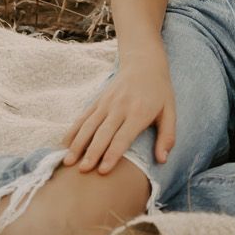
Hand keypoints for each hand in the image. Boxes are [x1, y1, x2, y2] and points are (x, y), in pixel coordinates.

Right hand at [63, 57, 175, 174]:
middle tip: (82, 170)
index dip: (112, 154)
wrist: (144, 63)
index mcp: (139, 112)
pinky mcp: (98, 99)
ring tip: (68, 161)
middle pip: (103, 133)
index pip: (123, 137)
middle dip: (92, 152)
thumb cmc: (159, 92)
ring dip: (78, 143)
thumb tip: (163, 160)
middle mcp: (120, 107)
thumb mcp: (170, 111)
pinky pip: (83, 116)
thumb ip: (168, 136)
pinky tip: (64, 144)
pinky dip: (73, 130)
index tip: (102, 171)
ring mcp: (106, 102)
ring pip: (89, 125)